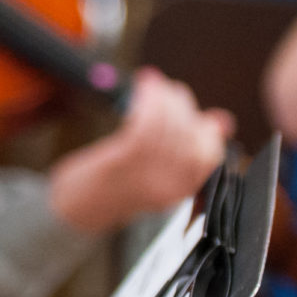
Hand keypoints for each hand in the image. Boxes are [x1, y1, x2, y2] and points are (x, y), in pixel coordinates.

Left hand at [46, 68, 232, 234]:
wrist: (74, 212)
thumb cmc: (113, 185)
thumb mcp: (156, 170)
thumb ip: (187, 148)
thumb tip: (222, 120)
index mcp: (182, 190)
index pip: (211, 153)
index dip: (204, 125)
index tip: (185, 108)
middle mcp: (170, 186)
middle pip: (191, 135)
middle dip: (180, 104)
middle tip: (164, 90)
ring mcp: (147, 176)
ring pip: (169, 126)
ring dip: (163, 98)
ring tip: (152, 84)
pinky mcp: (122, 163)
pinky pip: (146, 125)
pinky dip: (149, 100)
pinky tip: (143, 88)